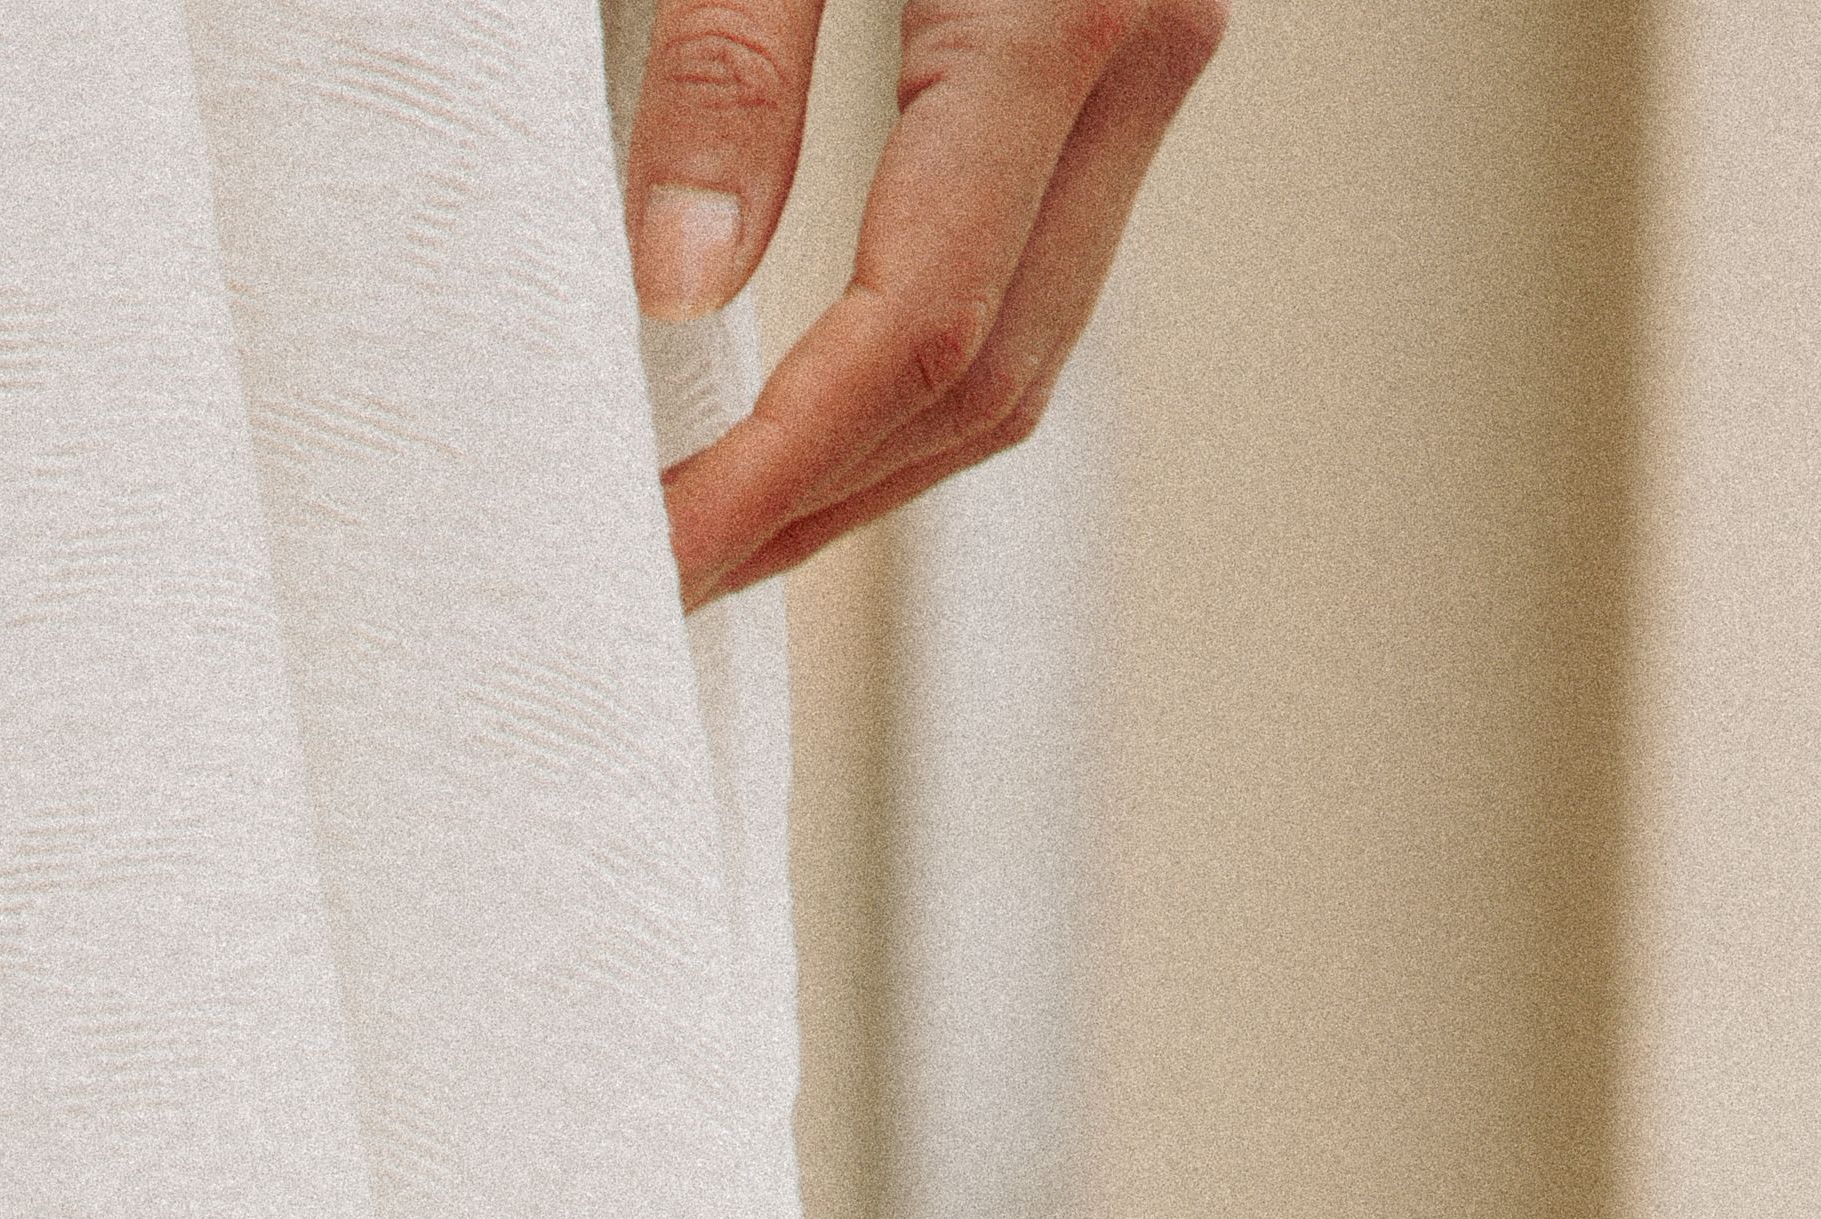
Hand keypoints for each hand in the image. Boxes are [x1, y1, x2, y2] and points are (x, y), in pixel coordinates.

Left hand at [637, 0, 1222, 608]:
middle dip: (817, 500)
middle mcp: (1141, 59)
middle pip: (985, 378)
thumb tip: (680, 285)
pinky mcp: (1126, 72)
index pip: (918, 324)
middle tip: (668, 561)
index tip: (668, 543)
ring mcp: (1152, 71)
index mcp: (1062, 11)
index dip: (781, 465)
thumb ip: (731, 68)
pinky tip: (811, 417)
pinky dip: (921, 378)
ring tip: (722, 519)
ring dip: (874, 464)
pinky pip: (1035, 280)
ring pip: (1026, 351)